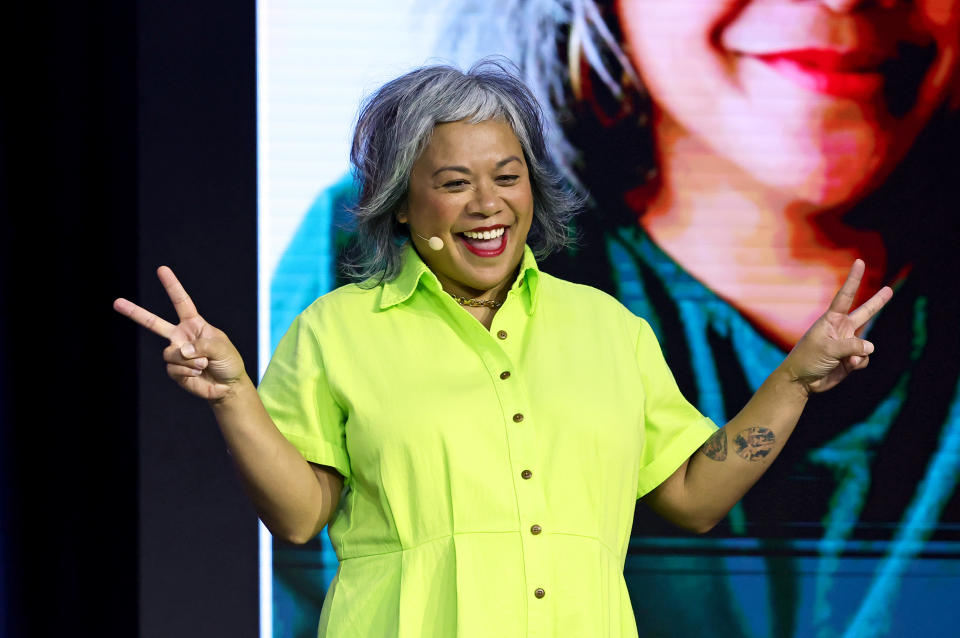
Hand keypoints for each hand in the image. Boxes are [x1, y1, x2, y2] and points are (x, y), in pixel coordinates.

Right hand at [113, 266, 245, 400]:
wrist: (228, 386)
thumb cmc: (229, 362)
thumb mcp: (222, 347)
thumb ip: (202, 345)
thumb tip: (181, 351)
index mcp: (194, 324)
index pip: (181, 302)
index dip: (172, 286)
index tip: (162, 269)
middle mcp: (181, 336)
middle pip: (154, 323)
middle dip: (135, 313)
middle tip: (116, 302)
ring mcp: (176, 353)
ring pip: (170, 353)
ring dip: (190, 360)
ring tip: (204, 364)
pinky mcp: (174, 370)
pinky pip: (173, 368)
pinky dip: (188, 371)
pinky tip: (198, 373)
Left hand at [784, 259, 893, 394]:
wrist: (802, 381)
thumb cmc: (807, 359)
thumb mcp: (828, 349)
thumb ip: (851, 346)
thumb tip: (871, 348)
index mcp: (831, 320)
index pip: (846, 296)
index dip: (854, 279)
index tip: (859, 262)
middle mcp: (842, 329)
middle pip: (865, 313)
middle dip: (878, 302)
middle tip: (890, 289)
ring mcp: (848, 344)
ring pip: (867, 345)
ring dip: (858, 354)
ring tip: (843, 360)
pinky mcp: (852, 358)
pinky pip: (865, 358)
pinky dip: (858, 363)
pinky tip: (846, 366)